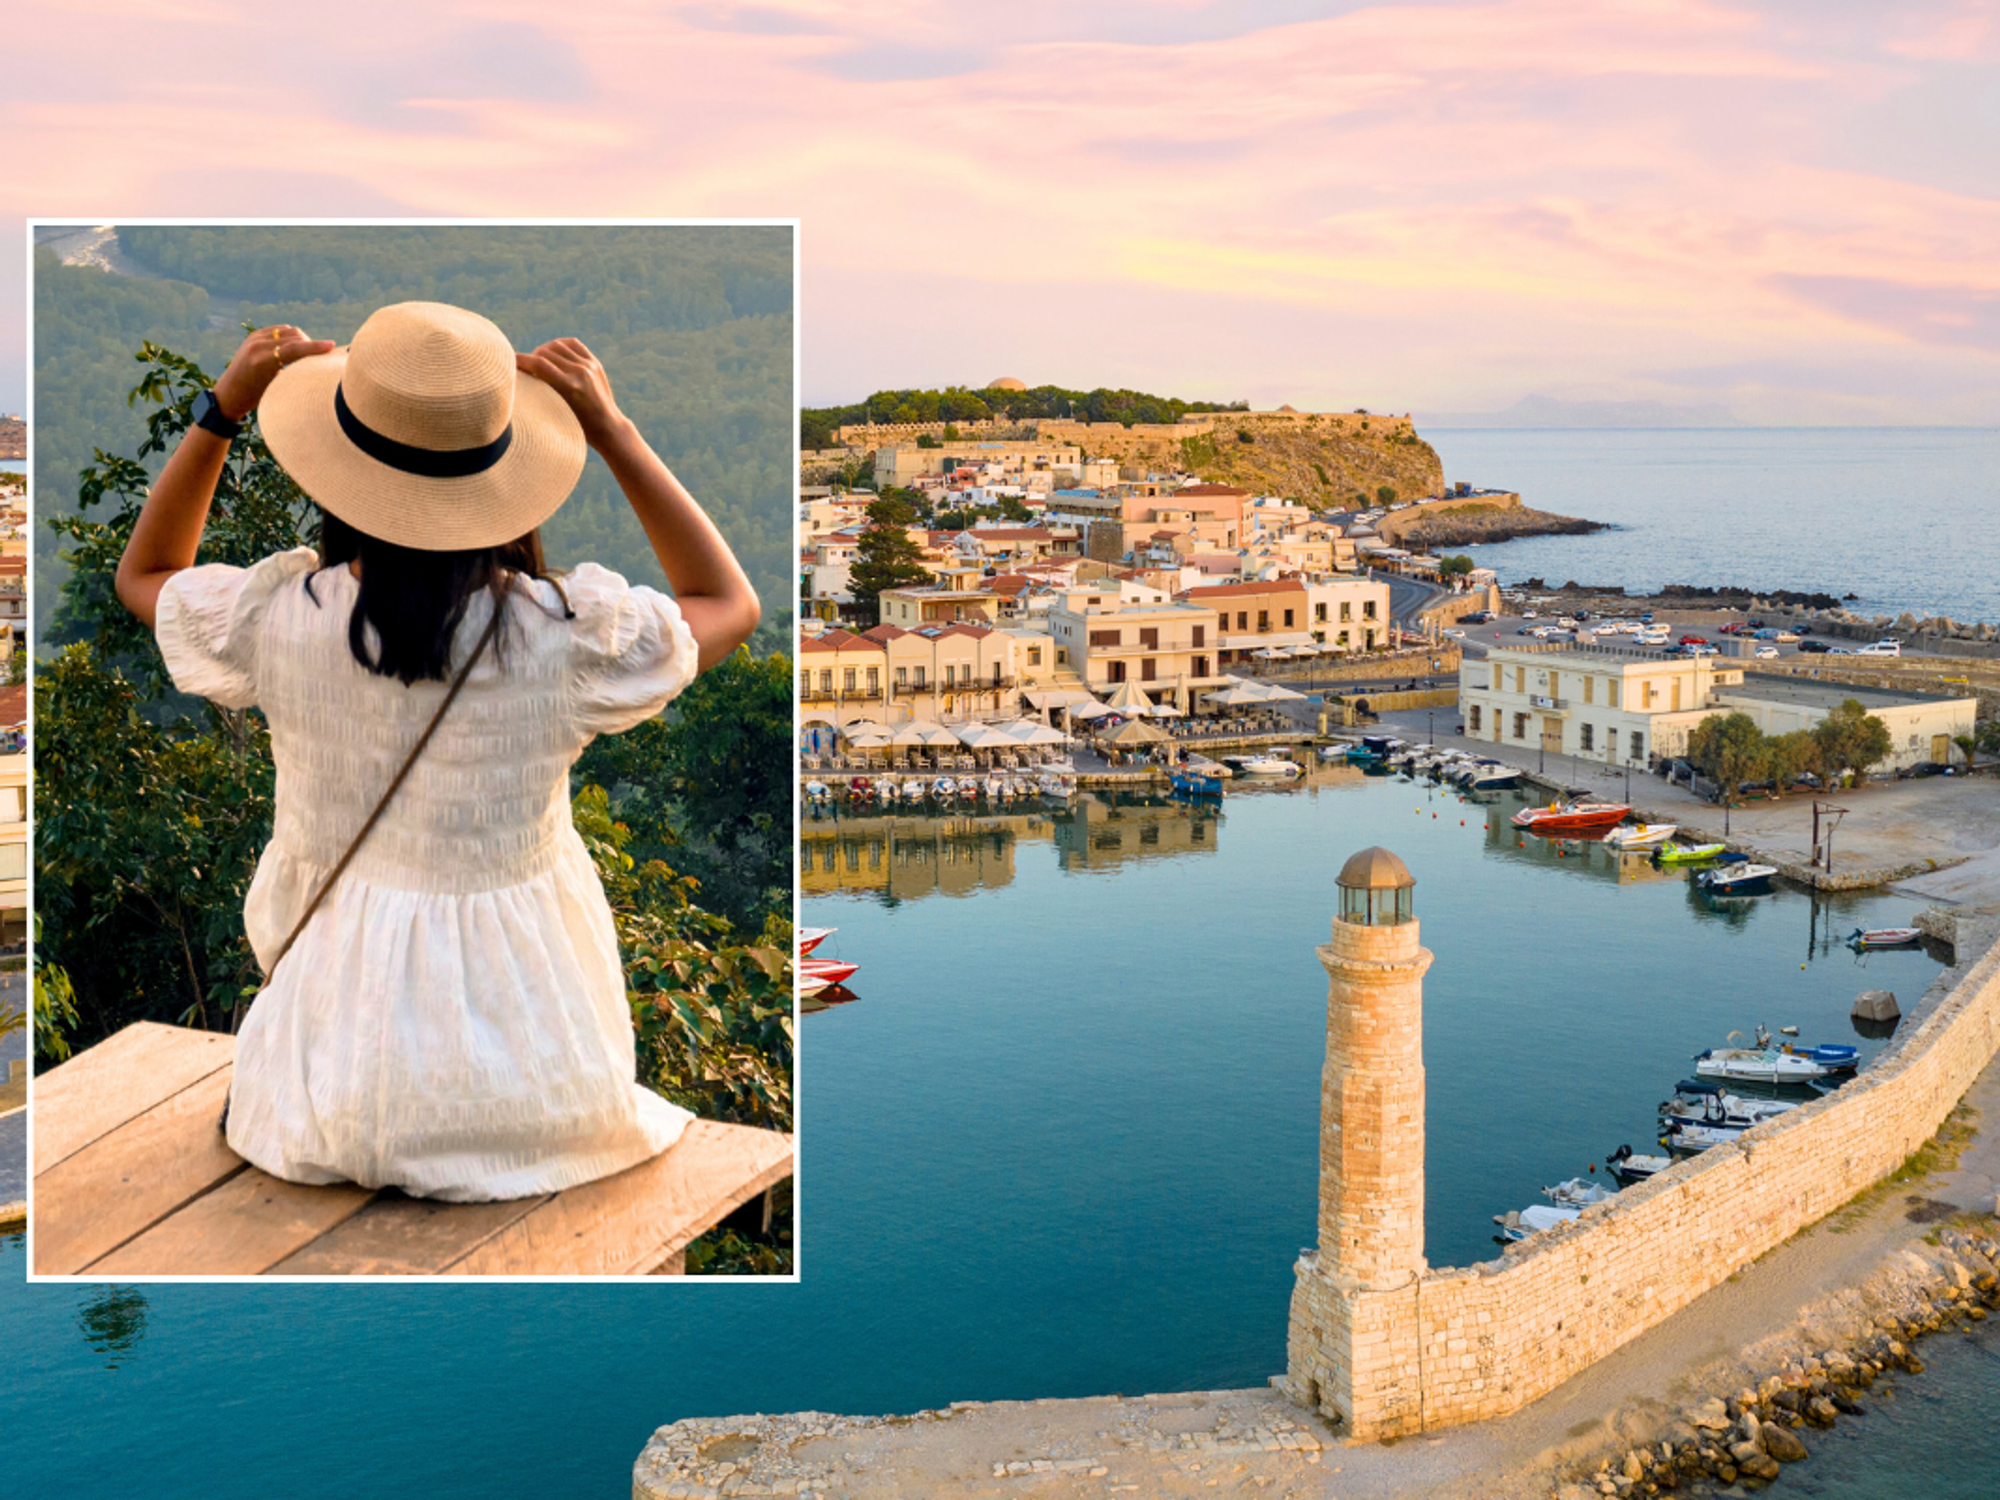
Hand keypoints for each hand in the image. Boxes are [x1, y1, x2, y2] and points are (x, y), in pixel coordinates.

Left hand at [211, 324, 335, 420]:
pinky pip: (281, 330)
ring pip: (289, 331)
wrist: (229, 393)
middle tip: (322, 357)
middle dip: (311, 345)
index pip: (294, 349)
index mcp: (262, 362)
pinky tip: (297, 348)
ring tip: (308, 354)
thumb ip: (294, 373)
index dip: (315, 347)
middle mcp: (257, 346)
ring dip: (302, 340)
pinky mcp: (255, 335)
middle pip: (294, 337)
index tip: (332, 346)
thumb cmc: (256, 398)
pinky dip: (292, 337)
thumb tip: (318, 366)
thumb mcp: (276, 388)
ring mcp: (254, 338)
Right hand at [516, 338, 627, 448]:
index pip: (538, 363)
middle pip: (545, 352)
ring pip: (557, 345)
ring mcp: (589, 366)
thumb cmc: (578, 427)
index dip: (519, 360)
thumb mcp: (556, 412)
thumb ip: (541, 392)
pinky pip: (572, 343)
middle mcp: (580, 372)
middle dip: (531, 357)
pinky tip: (552, 352)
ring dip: (543, 351)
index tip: (508, 361)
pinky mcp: (594, 363)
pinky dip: (559, 345)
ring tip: (538, 361)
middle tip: (525, 366)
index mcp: (569, 386)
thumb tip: (520, 377)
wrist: (608, 428)